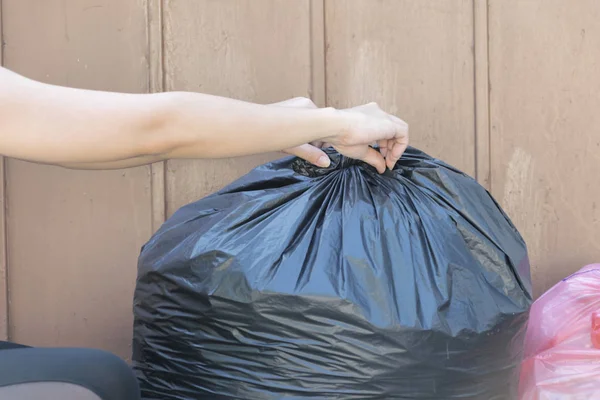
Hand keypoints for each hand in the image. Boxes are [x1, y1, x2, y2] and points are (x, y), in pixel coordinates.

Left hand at [269, 97, 331, 166]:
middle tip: (307, 149)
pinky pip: (304, 120)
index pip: (325, 127)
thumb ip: (311, 154)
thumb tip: (326, 162)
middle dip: (315, 138)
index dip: (323, 141)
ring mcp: (298, 104)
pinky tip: (294, 138)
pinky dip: (302, 130)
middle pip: (319, 125)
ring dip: (308, 135)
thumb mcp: (294, 147)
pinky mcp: (291, 108)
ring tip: (298, 144)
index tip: (318, 152)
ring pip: (311, 123)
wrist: (249, 126)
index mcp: (309, 107)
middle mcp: (305, 103)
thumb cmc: (270, 135)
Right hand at [270, 98, 408, 172]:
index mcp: (365, 116)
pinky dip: (400, 147)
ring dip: (395, 148)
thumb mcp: (358, 150)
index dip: (383, 146)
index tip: (380, 159)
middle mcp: (375, 112)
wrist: (331, 125)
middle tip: (385, 161)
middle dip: (390, 147)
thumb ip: (371, 157)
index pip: (380, 129)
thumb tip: (381, 169)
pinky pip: (403, 133)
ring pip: (398, 130)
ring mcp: (381, 115)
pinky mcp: (387, 122)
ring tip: (388, 161)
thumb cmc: (336, 135)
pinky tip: (391, 158)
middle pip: (391, 129)